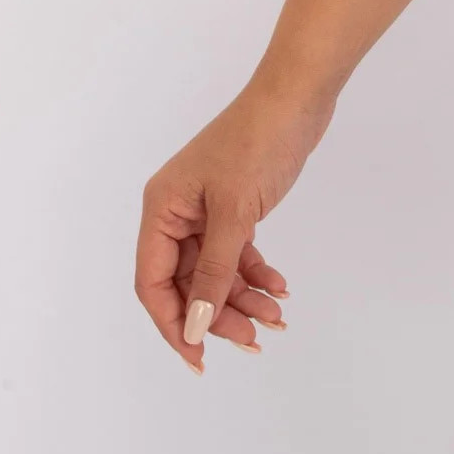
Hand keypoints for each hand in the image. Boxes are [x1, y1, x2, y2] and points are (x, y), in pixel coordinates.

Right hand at [135, 82, 332, 372]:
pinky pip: (237, 252)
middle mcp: (177, 212)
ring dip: (243, 297)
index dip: (174, 323)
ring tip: (276, 317)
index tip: (200, 358)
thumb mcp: (235, 212)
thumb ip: (214, 272)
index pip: (154, 283)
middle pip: (188, 282)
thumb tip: (195, 327)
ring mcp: (206, 208)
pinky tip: (279, 288)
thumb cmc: (259, 144)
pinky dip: (255, 272)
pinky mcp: (235, 205)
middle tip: (254, 340)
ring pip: (216, 271)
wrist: (299, 95)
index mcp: (162, 209)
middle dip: (218, 314)